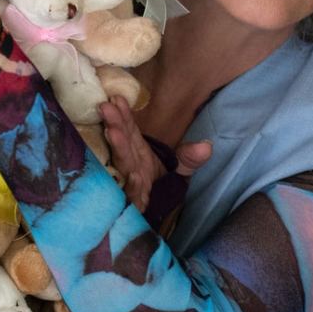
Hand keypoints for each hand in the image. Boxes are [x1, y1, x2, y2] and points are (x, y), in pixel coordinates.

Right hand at [99, 95, 211, 211]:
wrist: (156, 213)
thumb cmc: (159, 184)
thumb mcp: (178, 168)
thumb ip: (190, 157)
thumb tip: (206, 147)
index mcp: (137, 152)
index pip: (129, 130)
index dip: (123, 115)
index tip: (116, 98)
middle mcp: (130, 163)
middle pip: (122, 143)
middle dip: (115, 125)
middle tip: (106, 108)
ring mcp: (129, 181)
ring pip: (122, 162)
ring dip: (117, 147)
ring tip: (111, 132)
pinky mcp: (133, 201)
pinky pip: (130, 193)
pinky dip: (130, 185)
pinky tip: (132, 176)